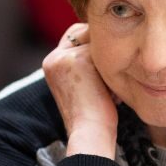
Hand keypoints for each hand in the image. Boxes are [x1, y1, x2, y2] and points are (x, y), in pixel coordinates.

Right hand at [42, 23, 118, 158]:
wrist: (90, 132)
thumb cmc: (93, 114)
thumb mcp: (83, 84)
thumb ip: (85, 64)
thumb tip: (105, 47)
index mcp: (51, 64)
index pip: (74, 38)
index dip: (91, 47)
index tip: (106, 67)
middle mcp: (54, 58)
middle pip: (82, 33)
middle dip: (100, 49)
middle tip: (111, 77)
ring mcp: (65, 57)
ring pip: (96, 43)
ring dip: (107, 62)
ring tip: (109, 90)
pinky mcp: (78, 59)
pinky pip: (104, 51)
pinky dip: (113, 70)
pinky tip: (112, 93)